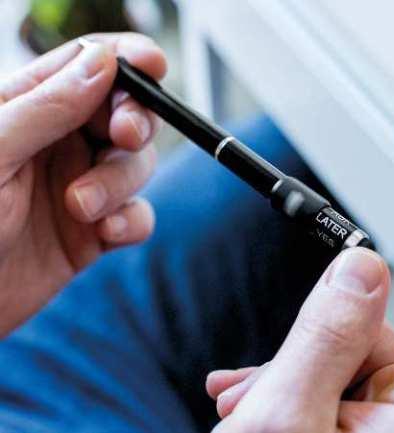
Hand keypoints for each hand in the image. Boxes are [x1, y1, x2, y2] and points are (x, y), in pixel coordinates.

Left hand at [0, 33, 166, 335]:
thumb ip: (49, 107)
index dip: (127, 59)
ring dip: (119, 184)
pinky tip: (107, 232)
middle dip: (134, 124)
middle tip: (125, 137)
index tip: (153, 64)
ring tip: (82, 208)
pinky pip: (137, 216)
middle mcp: (60, 145)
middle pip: (126, 116)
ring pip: (136, 167)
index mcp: (29, 110)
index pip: (89, 67)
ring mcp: (82, 187)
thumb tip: (104, 61)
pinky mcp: (96, 232)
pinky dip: (132, 222)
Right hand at [206, 175, 393, 432]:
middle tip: (259, 378)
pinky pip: (339, 389)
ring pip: (351, 362)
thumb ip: (328, 337)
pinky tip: (254, 409)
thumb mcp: (287, 420)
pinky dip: (296, 389)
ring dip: (293, 371)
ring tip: (243, 406)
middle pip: (383, 337)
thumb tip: (363, 268)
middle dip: (316, 342)